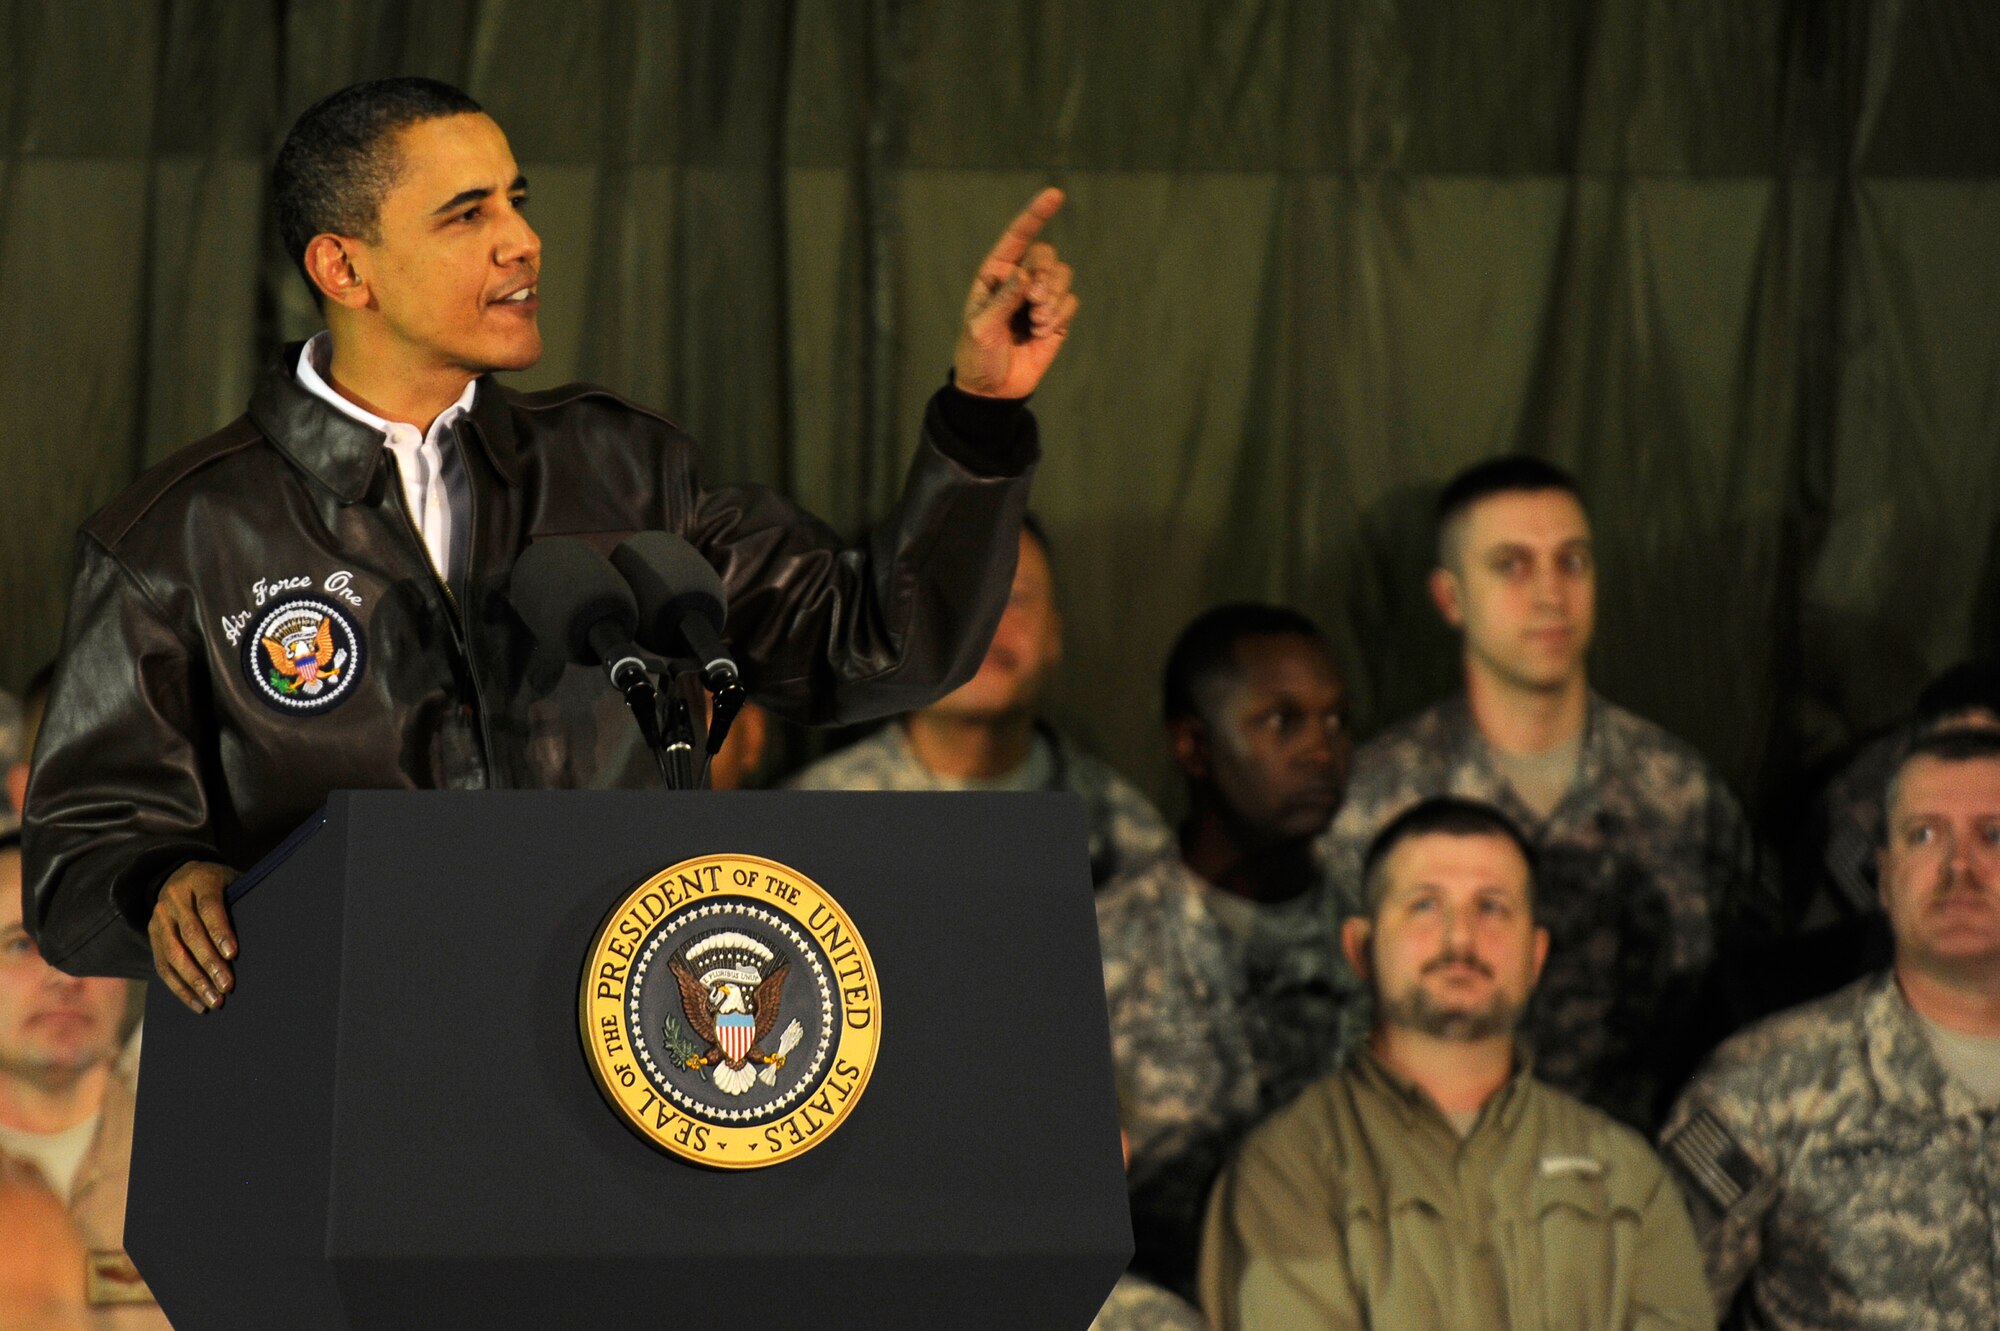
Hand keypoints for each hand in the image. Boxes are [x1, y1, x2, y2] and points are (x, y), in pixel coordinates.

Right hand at [149, 861, 239, 1012]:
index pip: (209, 907)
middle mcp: (175, 899)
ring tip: (214, 1000)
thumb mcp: (232, 881)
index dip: (220, 931)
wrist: (178, 875)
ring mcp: (160, 918)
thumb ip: (244, 899)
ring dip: (194, 981)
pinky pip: (163, 966)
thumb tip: (273, 928)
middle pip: (191, 934)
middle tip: (227, 986)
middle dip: (209, 963)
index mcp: (200, 880)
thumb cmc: (219, 884)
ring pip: (174, 954)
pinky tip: (197, 1002)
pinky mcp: (152, 936)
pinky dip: (180, 987)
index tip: (233, 954)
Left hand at [952, 187, 1078, 398]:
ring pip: (1063, 277)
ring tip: (1036, 322)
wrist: (992, 390)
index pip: (1018, 236)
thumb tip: (1026, 273)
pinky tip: (1042, 333)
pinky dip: (1059, 316)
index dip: (1036, 213)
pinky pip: (1070, 302)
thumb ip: (1004, 298)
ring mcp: (1040, 298)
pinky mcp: (1056, 318)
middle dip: (1046, 277)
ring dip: (1053, 299)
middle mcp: (1020, 280)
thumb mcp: (981, 327)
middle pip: (1047, 255)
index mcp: (995, 273)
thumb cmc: (977, 355)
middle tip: (1034, 303)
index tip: (1055, 194)